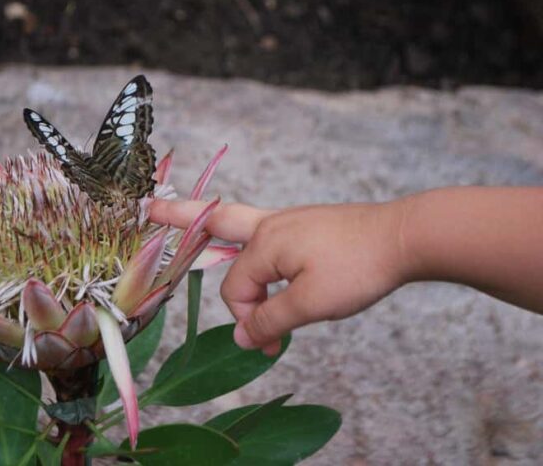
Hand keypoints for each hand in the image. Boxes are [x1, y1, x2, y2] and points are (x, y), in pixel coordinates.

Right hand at [150, 199, 410, 354]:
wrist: (404, 236)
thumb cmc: (358, 267)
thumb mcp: (312, 303)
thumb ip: (271, 320)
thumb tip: (241, 338)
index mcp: (265, 243)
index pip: (236, 290)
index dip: (246, 318)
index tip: (269, 342)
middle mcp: (269, 226)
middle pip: (214, 220)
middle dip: (179, 218)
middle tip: (148, 209)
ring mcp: (288, 221)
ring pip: (238, 222)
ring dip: (211, 227)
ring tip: (185, 221)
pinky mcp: (305, 225)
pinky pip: (265, 233)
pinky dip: (249, 245)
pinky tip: (253, 252)